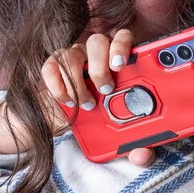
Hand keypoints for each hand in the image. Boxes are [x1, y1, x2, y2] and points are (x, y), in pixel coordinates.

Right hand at [41, 30, 153, 165]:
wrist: (67, 123)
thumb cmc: (102, 122)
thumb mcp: (125, 138)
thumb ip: (138, 147)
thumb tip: (142, 154)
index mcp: (119, 59)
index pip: (123, 37)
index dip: (122, 45)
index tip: (121, 65)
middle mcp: (96, 53)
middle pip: (97, 41)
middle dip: (100, 65)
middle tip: (105, 89)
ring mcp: (73, 57)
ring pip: (73, 53)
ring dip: (78, 80)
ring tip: (86, 104)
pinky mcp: (53, 66)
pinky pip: (51, 65)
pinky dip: (57, 84)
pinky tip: (66, 100)